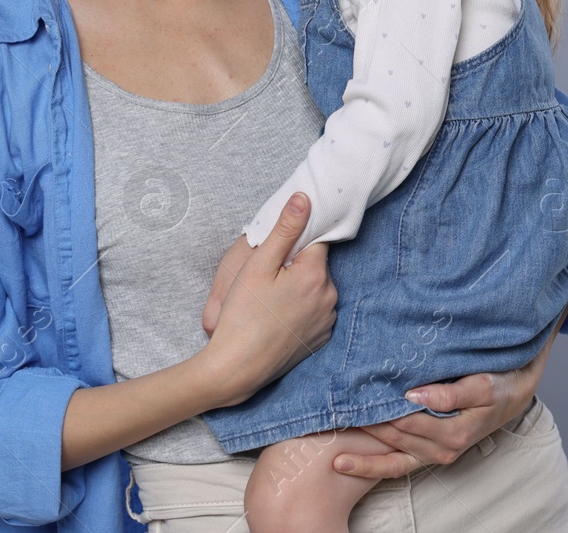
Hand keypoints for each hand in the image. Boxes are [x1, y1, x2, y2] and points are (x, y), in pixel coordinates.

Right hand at [199, 193, 336, 406]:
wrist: (237, 368)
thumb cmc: (242, 315)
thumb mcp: (258, 266)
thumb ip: (284, 230)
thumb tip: (305, 199)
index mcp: (316, 274)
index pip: (316, 239)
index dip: (295, 239)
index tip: (277, 248)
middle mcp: (330, 296)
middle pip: (315, 265)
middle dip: (295, 264)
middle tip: (265, 277)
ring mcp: (327, 320)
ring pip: (315, 288)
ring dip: (298, 286)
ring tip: (268, 299)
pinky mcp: (320, 338)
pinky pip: (314, 311)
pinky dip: (300, 308)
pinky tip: (276, 316)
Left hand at [331, 304, 566, 477]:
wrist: (514, 394)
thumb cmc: (500, 385)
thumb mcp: (483, 386)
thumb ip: (451, 393)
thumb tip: (414, 395)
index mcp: (452, 434)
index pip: (403, 422)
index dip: (376, 410)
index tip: (348, 397)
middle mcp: (440, 450)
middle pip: (391, 437)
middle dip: (361, 424)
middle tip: (327, 411)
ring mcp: (433, 454)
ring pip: (388, 453)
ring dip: (359, 447)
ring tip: (326, 432)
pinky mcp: (428, 453)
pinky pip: (395, 466)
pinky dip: (370, 466)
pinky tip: (343, 463)